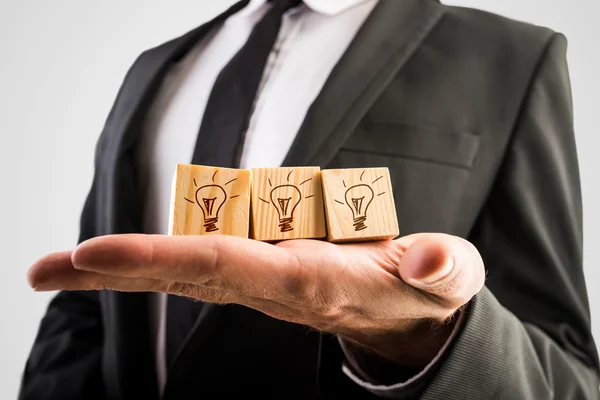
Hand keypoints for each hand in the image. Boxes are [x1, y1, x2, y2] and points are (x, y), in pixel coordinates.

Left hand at [28, 233, 484, 367]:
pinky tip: (114, 262)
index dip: (166, 258)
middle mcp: (275, 283)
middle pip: (189, 273)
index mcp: (313, 281)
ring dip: (124, 268)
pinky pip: (203, 259)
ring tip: (60, 266)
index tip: (98, 255)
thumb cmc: (419, 291)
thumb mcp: (446, 278)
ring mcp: (264, 279)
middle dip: (121, 271)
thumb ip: (441, 267)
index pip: (231, 266)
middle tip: (47, 269)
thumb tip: (426, 262)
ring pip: (187, 267)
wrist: (403, 314)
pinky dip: (155, 260)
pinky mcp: (262, 269)